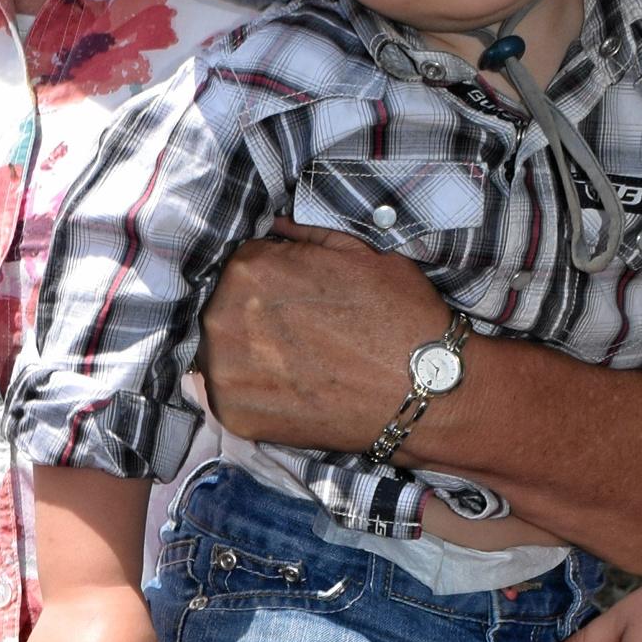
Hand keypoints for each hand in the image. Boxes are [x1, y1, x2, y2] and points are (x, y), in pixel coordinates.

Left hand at [194, 223, 436, 450]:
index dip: (266, 281)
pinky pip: (227, 397)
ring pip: (219, 353)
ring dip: (245, 356)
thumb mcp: (359, 254)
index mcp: (249, 269)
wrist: (423, 389)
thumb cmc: (398, 316)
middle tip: (294, 335)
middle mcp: (223, 317)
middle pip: (222, 309)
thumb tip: (275, 226)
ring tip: (292, 365)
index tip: (289, 298)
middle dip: (251, 318)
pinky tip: (287, 392)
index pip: (237, 267)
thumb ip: (306, 237)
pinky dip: (251, 394)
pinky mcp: (232, 415)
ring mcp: (222, 371)